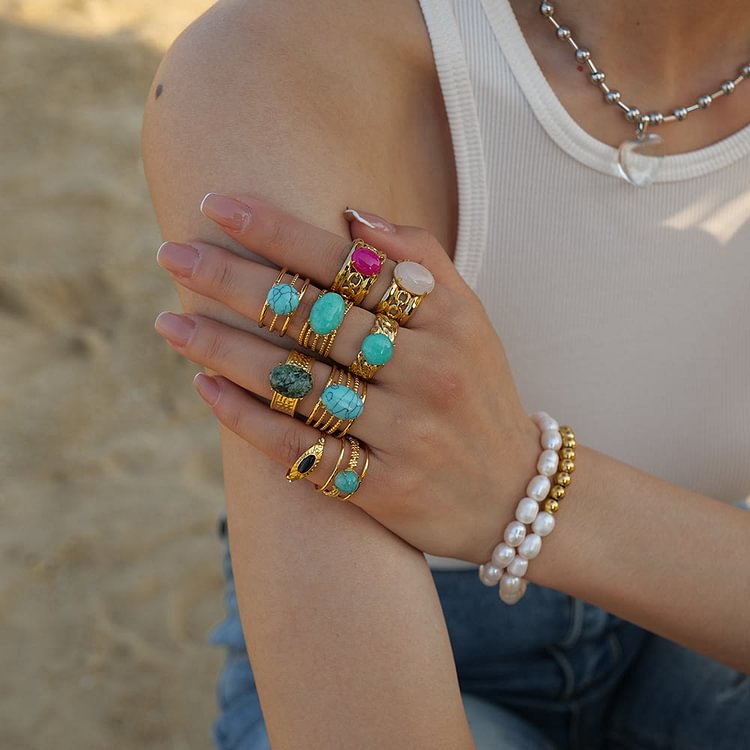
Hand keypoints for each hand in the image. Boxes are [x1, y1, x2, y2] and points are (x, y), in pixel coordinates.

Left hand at [154, 194, 539, 563]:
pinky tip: (205, 390)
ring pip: (297, 385)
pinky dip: (248, 421)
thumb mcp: (470, 319)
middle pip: (315, 318)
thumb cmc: (478, 392)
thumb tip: (351, 214)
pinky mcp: (381, 490)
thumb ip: (420, 260)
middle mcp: (426, 374)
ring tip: (171, 322)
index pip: (350, 265)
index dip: (279, 232)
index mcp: (447, 322)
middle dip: (234, 282)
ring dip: (224, 350)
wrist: (514, 493)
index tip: (215, 206)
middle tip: (171, 255)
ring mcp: (404, 436)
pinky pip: (301, 451)